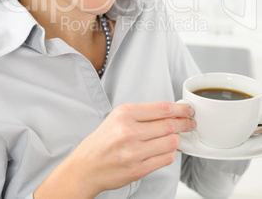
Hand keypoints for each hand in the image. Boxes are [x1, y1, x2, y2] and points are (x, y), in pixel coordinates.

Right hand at [71, 101, 195, 195]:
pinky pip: (165, 159)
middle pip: (169, 125)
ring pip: (171, 142)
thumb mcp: (118, 117)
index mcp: (125, 114)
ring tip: (177, 137)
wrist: (86, 166)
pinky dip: (171, 153)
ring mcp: (133, 152)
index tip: (187, 110)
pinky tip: (167, 149)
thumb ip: (143, 113)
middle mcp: (129, 131)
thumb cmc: (103, 140)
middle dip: (185, 123)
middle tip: (190, 122)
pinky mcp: (137, 169)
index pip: (162, 108)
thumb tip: (171, 111)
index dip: (180, 109)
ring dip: (178, 139)